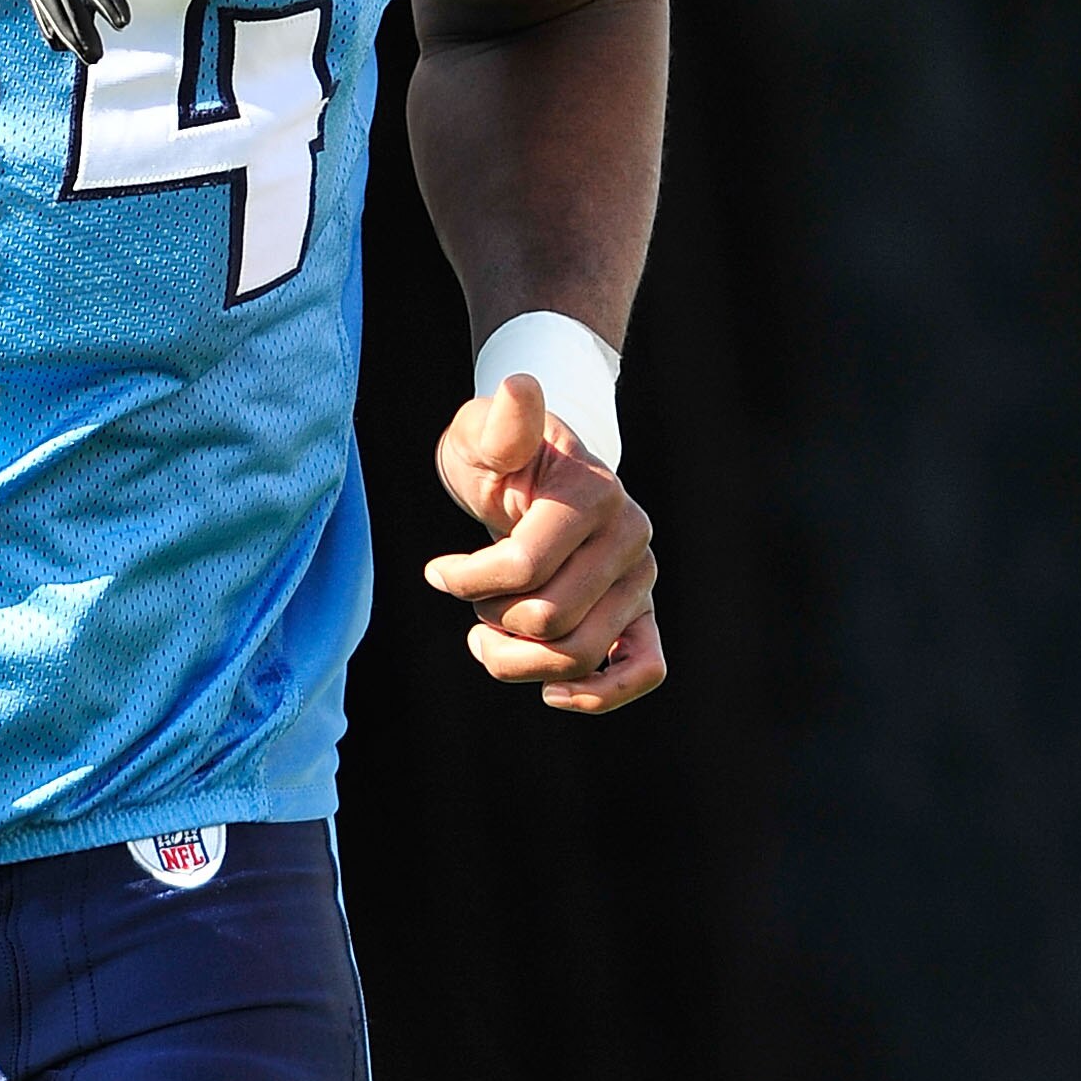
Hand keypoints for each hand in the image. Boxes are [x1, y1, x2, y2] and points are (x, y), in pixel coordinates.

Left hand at [427, 374, 662, 712]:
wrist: (537, 477)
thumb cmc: (501, 456)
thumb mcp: (485, 433)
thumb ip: (500, 421)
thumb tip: (518, 386)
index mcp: (593, 492)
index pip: (523, 567)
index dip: (467, 580)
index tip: (437, 572)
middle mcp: (630, 537)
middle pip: (550, 619)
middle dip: (492, 618)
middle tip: (471, 600)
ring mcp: (642, 579)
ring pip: (583, 656)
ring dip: (519, 662)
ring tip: (485, 638)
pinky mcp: (644, 613)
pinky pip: (643, 670)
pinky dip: (598, 694)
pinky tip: (549, 692)